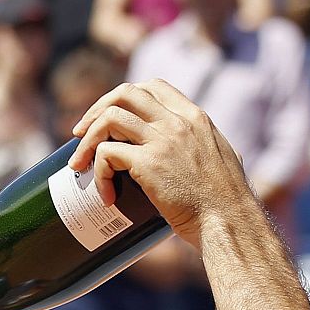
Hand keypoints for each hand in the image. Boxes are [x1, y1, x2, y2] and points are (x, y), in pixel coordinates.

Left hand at [69, 79, 255, 248]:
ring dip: (87, 141)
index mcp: (196, 117)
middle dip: (96, 110)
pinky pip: (107, 154)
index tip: (109, 116)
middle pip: (125, 93)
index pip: (152, 86)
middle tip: (81, 134)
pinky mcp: (149, 164)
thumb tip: (190, 151)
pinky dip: (99, 173)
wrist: (229, 223)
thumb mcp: (222, 158)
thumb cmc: (226, 203)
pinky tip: (105, 196)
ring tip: (79, 164)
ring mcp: (163, 140)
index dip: (124, 97)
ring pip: (109, 118)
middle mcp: (178, 121)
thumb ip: (202, 146)